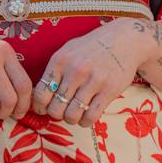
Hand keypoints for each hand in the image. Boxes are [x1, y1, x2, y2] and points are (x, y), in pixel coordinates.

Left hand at [30, 20, 146, 126]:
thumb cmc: (91, 47)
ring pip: (72, 115)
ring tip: (74, 113)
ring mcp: (93, 81)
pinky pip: (91, 117)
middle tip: (61, 111)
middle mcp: (75, 70)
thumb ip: (53, 71)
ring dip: (71, 119)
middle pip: (55, 108)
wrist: (123, 40)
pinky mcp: (109, 91)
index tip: (44, 108)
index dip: (39, 106)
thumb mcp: (68, 51)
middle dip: (56, 114)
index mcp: (60, 60)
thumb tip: (38, 95)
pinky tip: (85, 116)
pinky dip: (85, 122)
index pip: (41, 93)